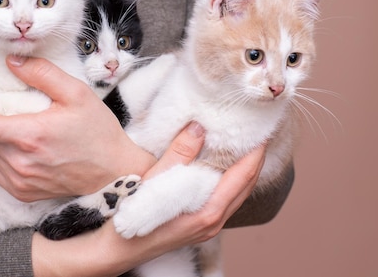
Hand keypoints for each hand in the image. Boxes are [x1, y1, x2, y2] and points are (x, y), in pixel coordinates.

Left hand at [0, 56, 155, 200]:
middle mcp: (19, 162)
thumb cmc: (98, 132)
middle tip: (8, 108)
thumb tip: (12, 62)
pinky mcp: (22, 193)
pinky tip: (24, 147)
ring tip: (19, 128)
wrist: (114, 171)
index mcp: (29, 135)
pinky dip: (1, 156)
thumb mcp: (77, 93)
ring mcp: (19, 180)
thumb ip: (42, 73)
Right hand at [30, 123, 265, 276]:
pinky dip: (230, 181)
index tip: (261, 129)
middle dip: (255, 158)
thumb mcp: (154, 181)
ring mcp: (207, 226)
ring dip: (244, 170)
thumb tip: (199, 127)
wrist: (115, 250)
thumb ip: (179, 153)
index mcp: (209, 211)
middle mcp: (214, 221)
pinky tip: (220, 167)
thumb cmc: (132, 218)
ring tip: (243, 145)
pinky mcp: (198, 225)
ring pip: (236, 194)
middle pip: (247, 185)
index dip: (256, 151)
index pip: (244, 176)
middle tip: (257, 132)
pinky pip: (224, 199)